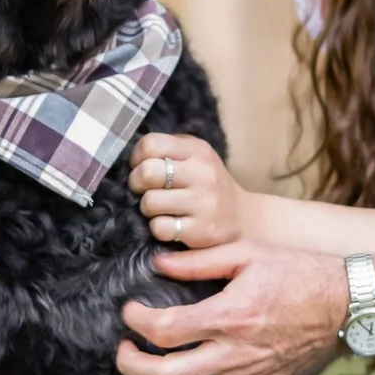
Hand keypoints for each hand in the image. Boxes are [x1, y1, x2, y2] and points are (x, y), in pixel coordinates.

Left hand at [116, 242, 346, 374]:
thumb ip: (198, 260)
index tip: (129, 311)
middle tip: (122, 349)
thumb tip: (157, 263)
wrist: (346, 304)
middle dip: (132, 365)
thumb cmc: (299, 273)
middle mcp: (236, 352)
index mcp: (231, 315)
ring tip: (140, 374)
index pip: (167, 330)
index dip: (137, 322)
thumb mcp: (247, 252)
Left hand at [128, 134, 248, 248]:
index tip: (142, 167)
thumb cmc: (207, 184)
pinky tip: (170, 224)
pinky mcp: (200, 230)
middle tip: (145, 189)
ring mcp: (203, 202)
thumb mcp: (195, 156)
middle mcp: (203, 173)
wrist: (242, 217)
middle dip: (137, 183)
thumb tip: (132, 156)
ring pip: (149, 202)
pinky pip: (159, 227)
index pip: (150, 144)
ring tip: (160, 208)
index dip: (137, 157)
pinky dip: (158, 228)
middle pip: (147, 172)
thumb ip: (167, 149)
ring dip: (147, 208)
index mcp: (198, 150)